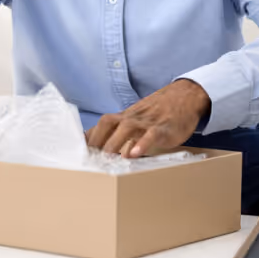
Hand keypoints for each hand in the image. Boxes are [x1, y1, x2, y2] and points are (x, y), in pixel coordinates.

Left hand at [87, 79, 210, 157]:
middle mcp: (131, 117)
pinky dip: (142, 143)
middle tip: (87, 160)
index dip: (86, 138)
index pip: (99, 126)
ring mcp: (147, 121)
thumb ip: (121, 134)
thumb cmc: (158, 113)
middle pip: (108, 124)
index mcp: (123, 117)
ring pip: (127, 128)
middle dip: (96, 141)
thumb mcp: (137, 121)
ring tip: (107, 159)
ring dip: (115, 143)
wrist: (185, 97)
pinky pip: (151, 134)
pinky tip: (134, 154)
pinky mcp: (163, 127)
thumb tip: (102, 150)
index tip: (74, 152)